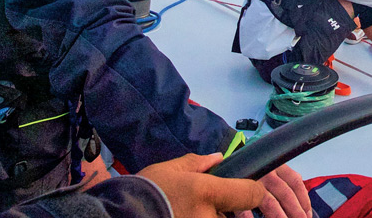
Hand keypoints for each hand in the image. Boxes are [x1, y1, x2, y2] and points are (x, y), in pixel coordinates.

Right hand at [138, 152, 264, 217]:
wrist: (118, 216)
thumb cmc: (144, 193)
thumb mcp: (169, 170)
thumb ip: (197, 163)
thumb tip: (218, 158)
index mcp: (207, 193)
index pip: (251, 193)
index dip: (253, 189)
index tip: (247, 188)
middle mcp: (209, 217)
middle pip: (234, 214)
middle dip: (224, 208)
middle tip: (202, 201)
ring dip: (211, 214)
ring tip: (189, 208)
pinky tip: (184, 213)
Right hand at [239, 164, 311, 217]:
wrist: (232, 161)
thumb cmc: (255, 169)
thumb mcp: (272, 169)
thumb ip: (285, 180)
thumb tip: (302, 204)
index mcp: (277, 165)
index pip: (296, 182)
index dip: (304, 200)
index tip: (308, 214)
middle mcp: (267, 170)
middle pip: (286, 194)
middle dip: (296, 213)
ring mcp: (252, 180)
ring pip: (271, 203)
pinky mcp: (236, 190)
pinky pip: (246, 210)